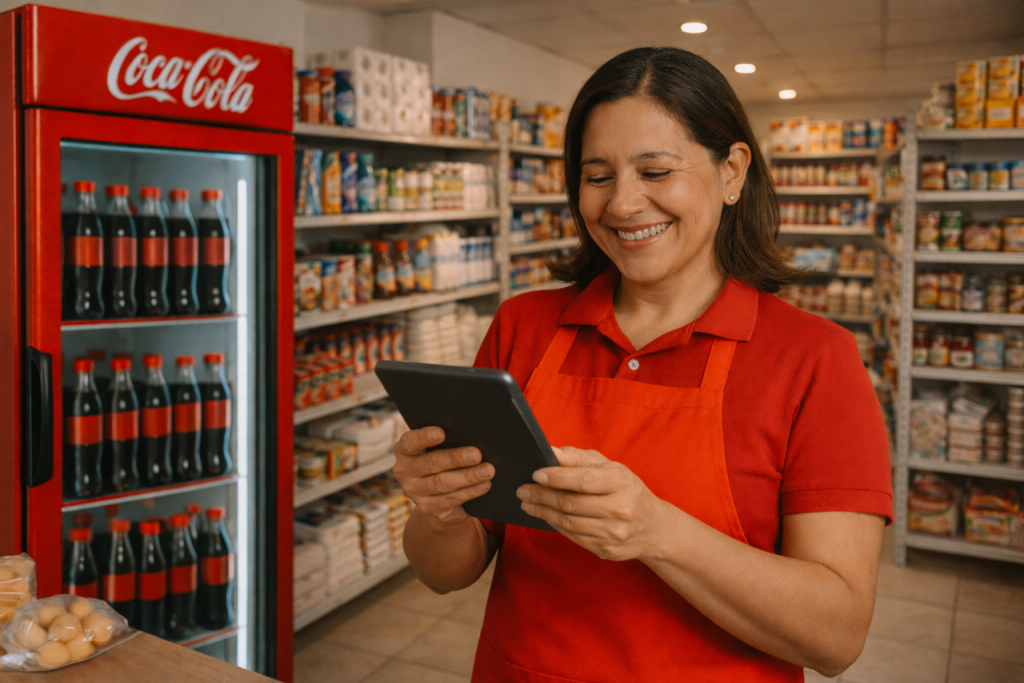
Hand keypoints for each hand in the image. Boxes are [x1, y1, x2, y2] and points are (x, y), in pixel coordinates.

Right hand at [392, 427, 493, 525]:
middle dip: (455, 458)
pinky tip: (484, 485)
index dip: (424, 437)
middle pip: (431, 463)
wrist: (437, 493)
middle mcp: (404, 471)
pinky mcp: (428, 508)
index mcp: (404, 450)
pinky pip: (451, 499)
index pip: (410, 442)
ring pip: (442, 483)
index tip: (442, 432)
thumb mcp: (438, 448)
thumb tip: (473, 434)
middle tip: (477, 454)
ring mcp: (415, 492)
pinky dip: (470, 491)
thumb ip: (448, 440)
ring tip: (487, 470)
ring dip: (467, 476)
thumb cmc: (442, 458)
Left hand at [517, 446, 664, 560]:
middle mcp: (620, 509)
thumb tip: (550, 452)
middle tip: (522, 489)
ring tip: (527, 502)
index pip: (583, 480)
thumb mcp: (610, 467)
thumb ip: (579, 458)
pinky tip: (543, 515)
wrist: (653, 527)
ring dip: (543, 512)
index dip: (556, 477)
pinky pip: (573, 537)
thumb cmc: (626, 489)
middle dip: (542, 495)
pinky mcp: (607, 550)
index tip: (535, 473)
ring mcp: (614, 533)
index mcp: (621, 483)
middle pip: (571, 504)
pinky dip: (554, 525)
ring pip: (568, 523)